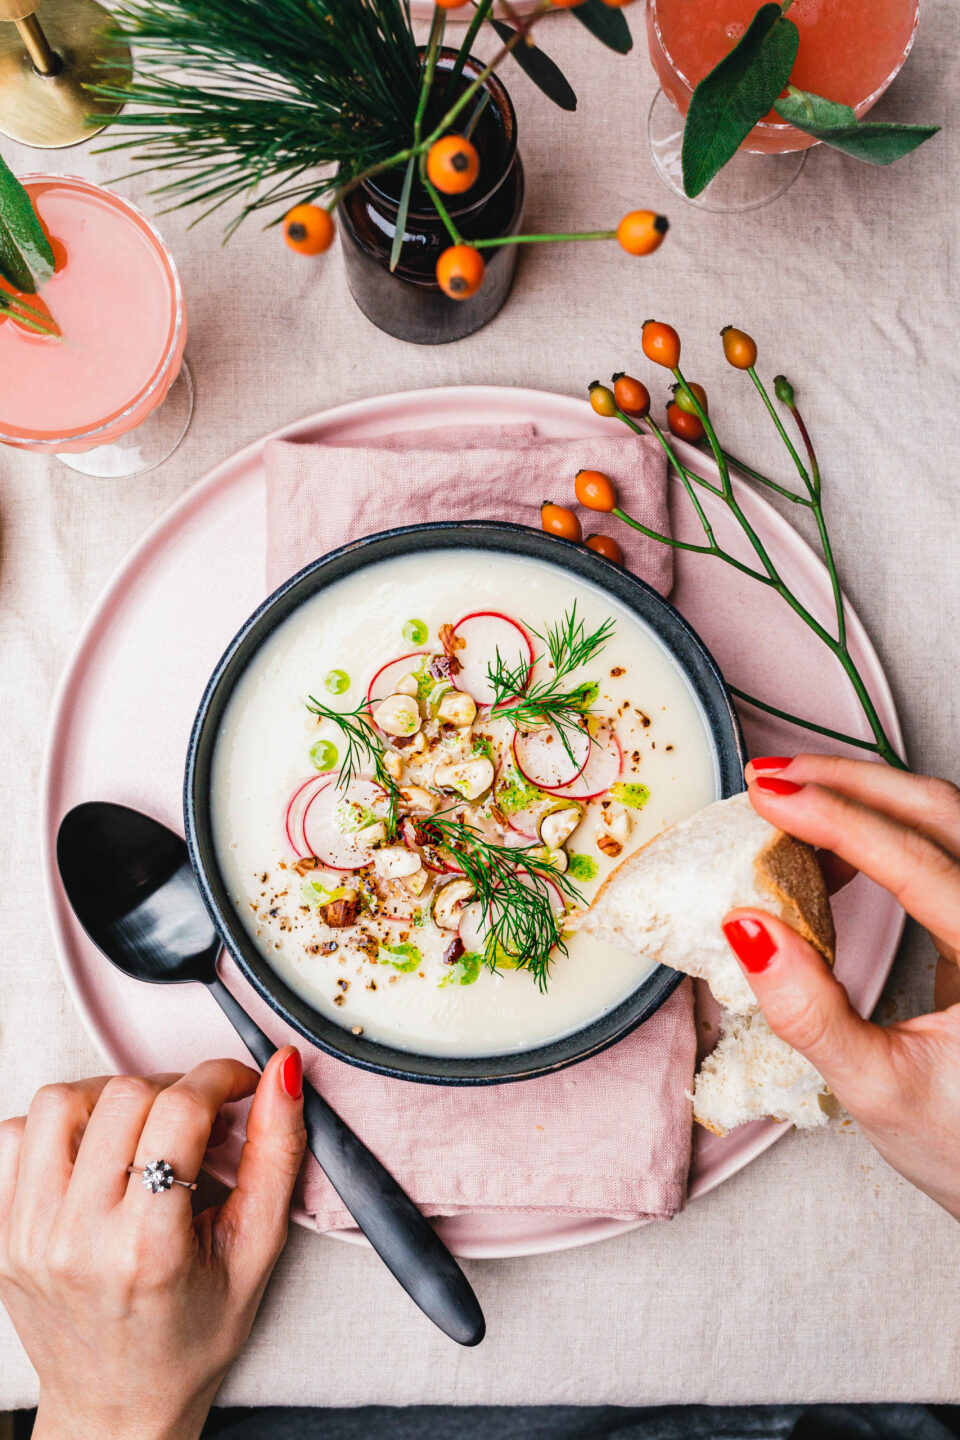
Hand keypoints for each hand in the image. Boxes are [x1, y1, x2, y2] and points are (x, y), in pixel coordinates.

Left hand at [0, 1048, 306, 1439]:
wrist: (117, 1409)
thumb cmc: (190, 1340)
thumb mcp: (256, 1251)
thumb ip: (276, 1155)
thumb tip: (283, 1074)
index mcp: (145, 1249)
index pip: (178, 1110)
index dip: (220, 1079)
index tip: (239, 1087)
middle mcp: (74, 1239)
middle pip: (122, 1095)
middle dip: (174, 1090)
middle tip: (199, 1120)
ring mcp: (26, 1235)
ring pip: (60, 1102)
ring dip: (111, 1098)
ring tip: (143, 1130)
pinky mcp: (0, 1231)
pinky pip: (15, 1135)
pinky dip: (59, 1127)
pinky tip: (96, 1154)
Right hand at [721, 754, 959, 1221]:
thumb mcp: (878, 1090)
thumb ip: (809, 1012)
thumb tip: (745, 929)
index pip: (916, 859)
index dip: (834, 818)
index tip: (766, 797)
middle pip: (939, 811)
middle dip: (847, 782)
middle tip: (768, 779)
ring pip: (942, 820)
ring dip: (863, 798)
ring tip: (789, 805)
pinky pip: (937, 850)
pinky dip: (879, 832)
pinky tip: (830, 852)